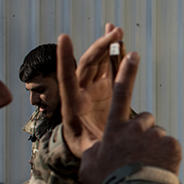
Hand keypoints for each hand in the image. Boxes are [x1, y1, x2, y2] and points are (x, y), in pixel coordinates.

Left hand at [57, 24, 122, 157]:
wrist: (88, 148)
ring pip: (99, 62)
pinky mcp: (105, 89)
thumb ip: (93, 149)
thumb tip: (99, 150)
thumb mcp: (88, 152)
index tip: (64, 38)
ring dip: (107, 45)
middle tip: (115, 33)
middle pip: (88, 64)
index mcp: (72, 106)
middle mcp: (81, 92)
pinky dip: (115, 54)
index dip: (65, 58)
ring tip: (116, 30)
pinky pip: (110, 68)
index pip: (66, 78)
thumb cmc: (87, 151)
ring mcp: (93, 89)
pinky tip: (120, 41)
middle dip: (100, 47)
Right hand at [79, 51, 182, 183]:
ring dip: (154, 146)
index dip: (127, 72)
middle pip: (144, 119)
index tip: (133, 54)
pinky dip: (166, 156)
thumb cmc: (110, 182)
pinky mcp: (172, 145)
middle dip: (143, 132)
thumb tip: (97, 149)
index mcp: (115, 128)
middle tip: (138, 154)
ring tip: (147, 166)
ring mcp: (156, 135)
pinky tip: (158, 169)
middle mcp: (136, 126)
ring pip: (158, 134)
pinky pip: (170, 146)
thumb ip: (93, 152)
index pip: (121, 93)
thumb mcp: (89, 166)